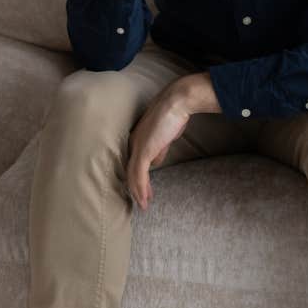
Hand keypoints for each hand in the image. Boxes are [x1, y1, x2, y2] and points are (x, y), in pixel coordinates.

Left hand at [127, 73, 218, 209]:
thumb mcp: (166, 135)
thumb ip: (160, 148)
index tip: (143, 190)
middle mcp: (133, 143)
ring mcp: (137, 147)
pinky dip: (141, 189)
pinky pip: (139, 175)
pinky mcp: (143, 151)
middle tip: (141, 202)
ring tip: (143, 205)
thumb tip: (156, 161)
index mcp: (137, 138)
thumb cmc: (174, 114)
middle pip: (130, 171)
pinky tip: (145, 199)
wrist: (177, 102)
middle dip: (135, 188)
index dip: (137, 178)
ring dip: (138, 193)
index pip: (133, 163)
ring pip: (132, 176)